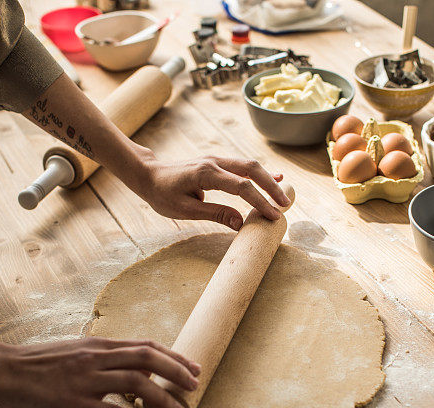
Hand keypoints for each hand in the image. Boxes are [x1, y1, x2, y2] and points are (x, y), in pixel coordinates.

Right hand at [0, 337, 200, 407]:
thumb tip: (127, 367)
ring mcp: (87, 380)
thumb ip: (101, 357)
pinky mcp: (76, 404)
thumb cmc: (37, 364)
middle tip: (195, 385)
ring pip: (137, 384)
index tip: (192, 366)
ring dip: (164, 398)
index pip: (145, 345)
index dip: (173, 356)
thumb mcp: (74, 351)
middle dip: (176, 371)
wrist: (3, 370)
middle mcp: (97, 358)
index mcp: (98, 345)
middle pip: (148, 358)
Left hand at [133, 156, 291, 229]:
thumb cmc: (162, 194)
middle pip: (251, 170)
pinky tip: (274, 178)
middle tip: (285, 205)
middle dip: (271, 187)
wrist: (148, 174)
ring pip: (249, 165)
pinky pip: (242, 166)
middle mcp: (214, 162)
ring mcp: (216, 160)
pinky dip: (259, 174)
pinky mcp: (217, 163)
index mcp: (206, 174)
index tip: (273, 216)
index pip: (241, 187)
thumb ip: (214, 213)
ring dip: (268, 180)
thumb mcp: (184, 210)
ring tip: (284, 196)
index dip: (260, 202)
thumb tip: (241, 223)